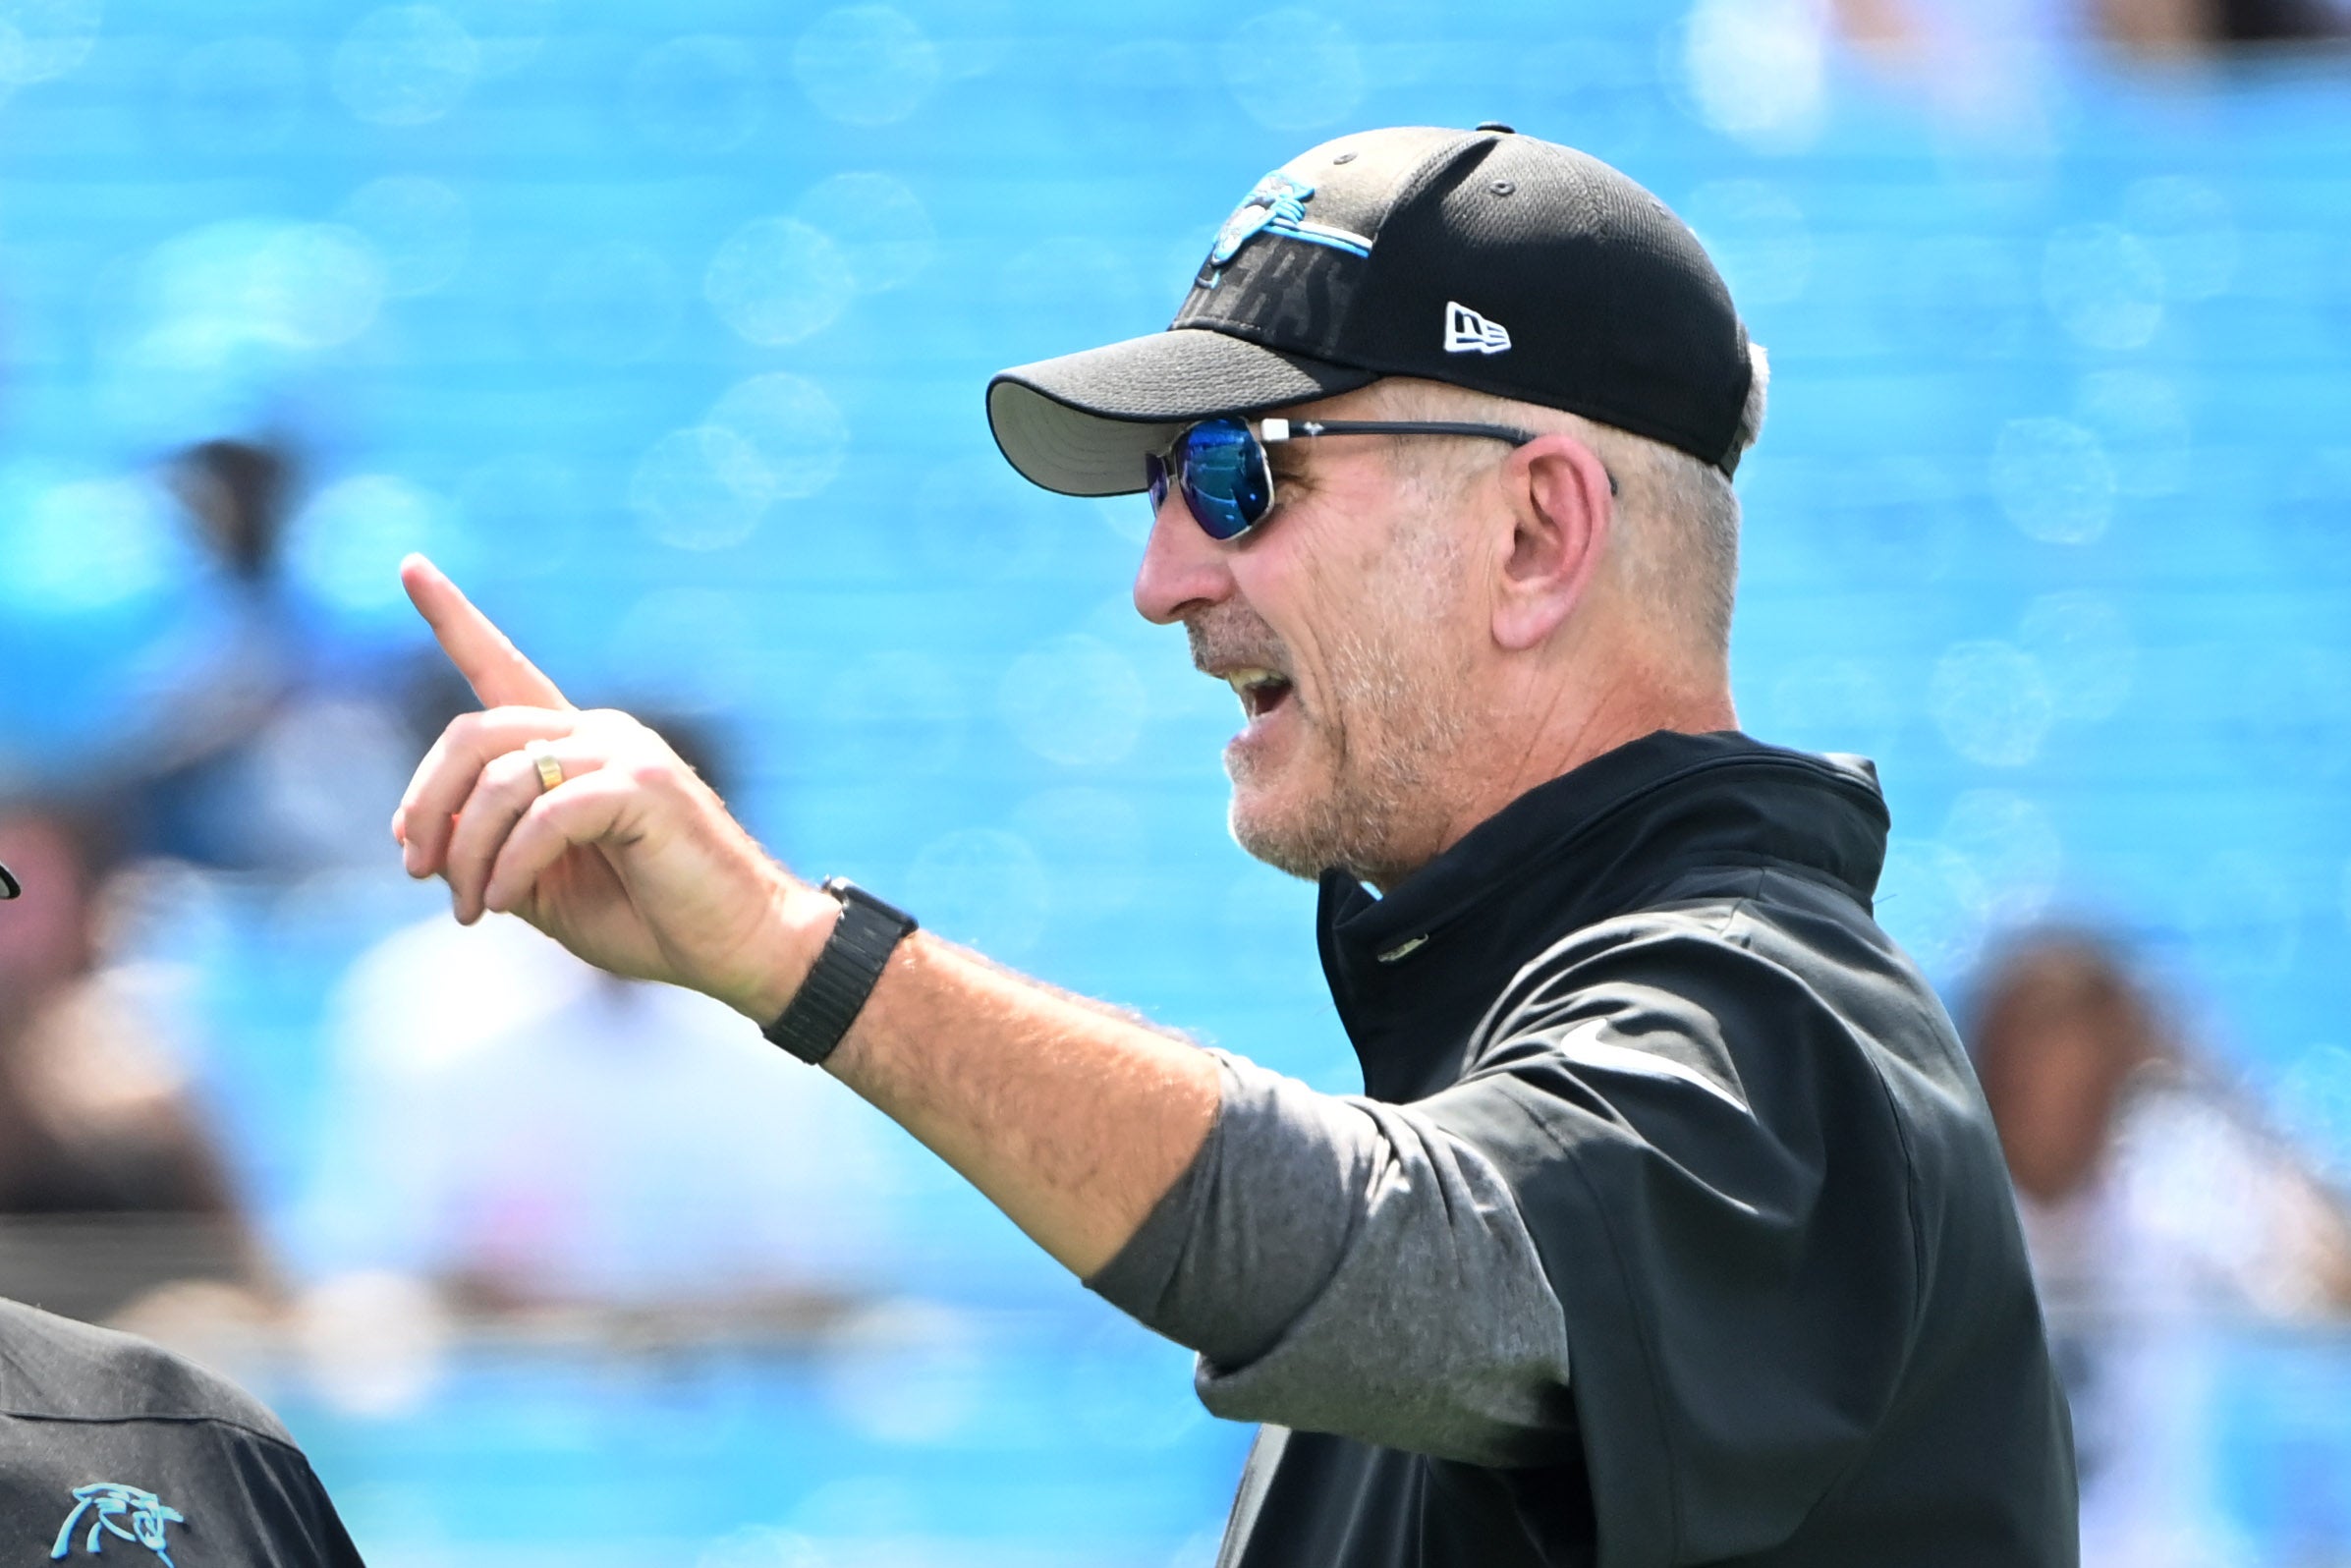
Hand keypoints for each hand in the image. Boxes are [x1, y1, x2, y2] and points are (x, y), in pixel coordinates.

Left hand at [391, 554, 823, 1019]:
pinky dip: (510, 865)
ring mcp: (625, 752)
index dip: (453, 618)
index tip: (411, 567)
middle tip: (417, 870)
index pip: (502, 667)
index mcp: (575, 745)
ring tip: (472, 907)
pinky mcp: (644, 785)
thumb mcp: (539, 885)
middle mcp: (598, 732)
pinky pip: (543, 816)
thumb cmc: (647, 917)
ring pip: (501, 778)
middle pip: (474, 734)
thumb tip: (420, 835)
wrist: (737, 946)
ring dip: (466, 850)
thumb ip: (489, 850)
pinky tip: (504, 903)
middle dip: (426, 803)